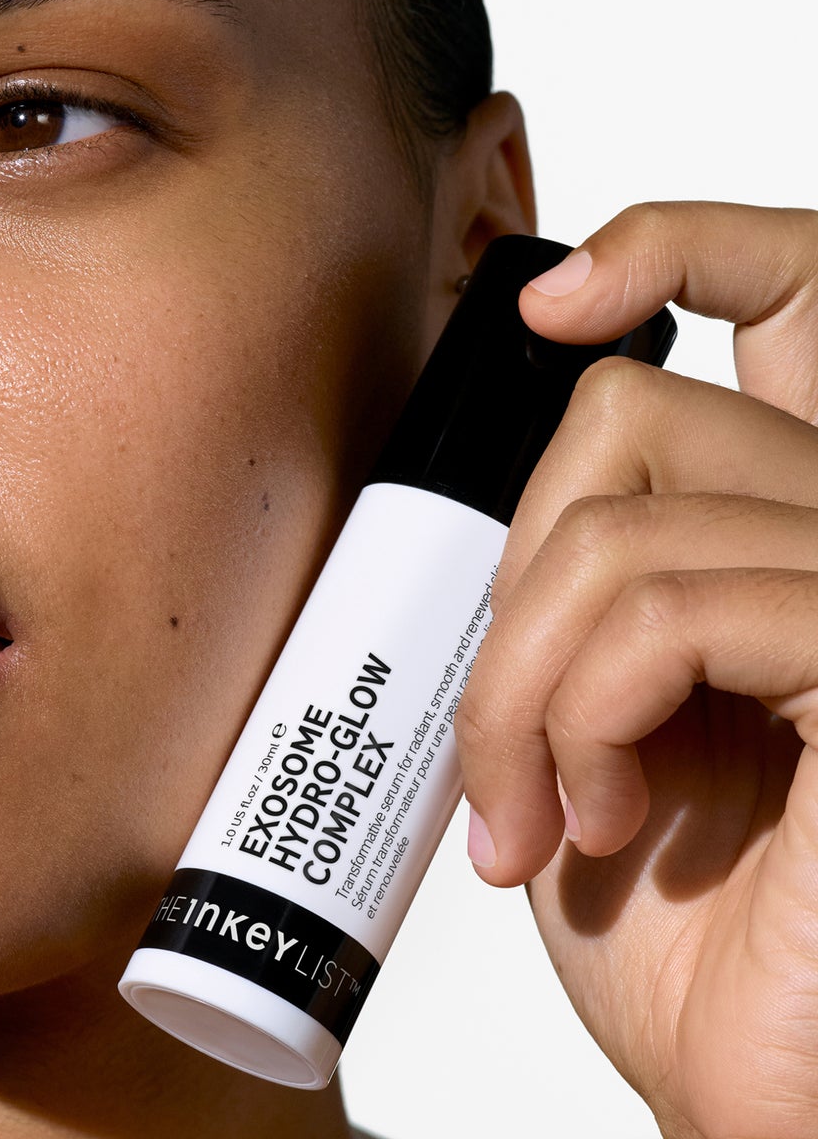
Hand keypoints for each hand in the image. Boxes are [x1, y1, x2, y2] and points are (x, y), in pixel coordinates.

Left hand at [454, 202, 817, 1138]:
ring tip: (546, 809)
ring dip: (524, 685)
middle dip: (516, 574)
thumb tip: (510, 510)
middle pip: (629, 410)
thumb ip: (590, 591)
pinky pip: (667, 603)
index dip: (681, 243)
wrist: (758, 1091)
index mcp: (787, 534)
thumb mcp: (599, 719)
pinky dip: (578, 714)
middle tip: (510, 735)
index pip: (786, 295)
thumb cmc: (687, 934)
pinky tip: (608, 819)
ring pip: (616, 521)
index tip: (555, 303)